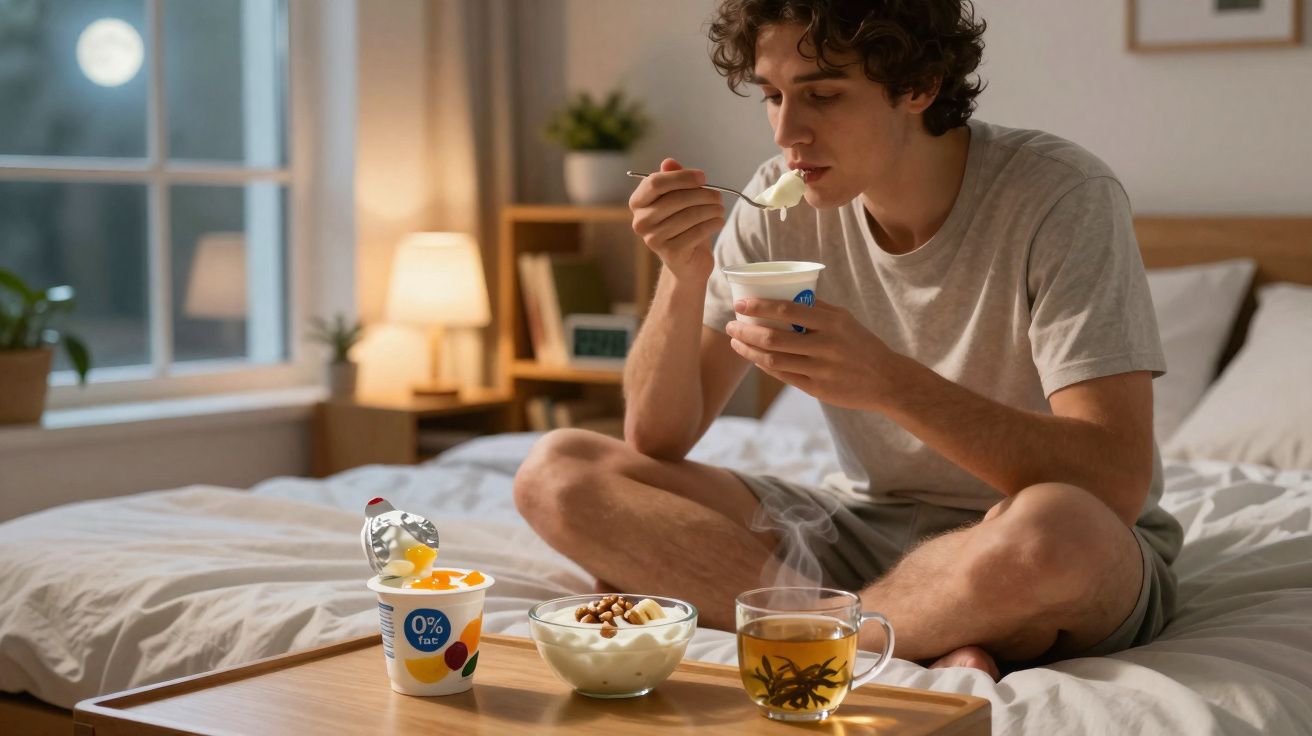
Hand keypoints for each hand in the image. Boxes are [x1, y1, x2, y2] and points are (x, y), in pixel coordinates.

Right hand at [629, 158, 724, 282]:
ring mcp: (653, 239)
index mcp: (638, 202)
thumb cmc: (682, 224)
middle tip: (718, 196)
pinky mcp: (670, 253)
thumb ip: (673, 179)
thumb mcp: (677, 198)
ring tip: (719, 209)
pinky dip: (712, 224)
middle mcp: (640, 221)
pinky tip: (718, 222)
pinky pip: (696, 232)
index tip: (703, 178)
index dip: (682, 177)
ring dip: (711, 210)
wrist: (686, 261)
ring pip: (688, 216)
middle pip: (675, 199)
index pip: (655, 183)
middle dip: (702, 195)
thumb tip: (669, 162)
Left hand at [725, 298, 902, 410]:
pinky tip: (754, 357)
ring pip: (773, 359)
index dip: (759, 306)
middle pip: (773, 337)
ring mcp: (820, 369)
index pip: (787, 309)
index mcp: (831, 322)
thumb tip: (784, 292)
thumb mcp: (845, 319)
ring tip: (735, 341)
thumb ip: (817, 307)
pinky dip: (764, 366)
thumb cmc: (861, 344)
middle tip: (731, 325)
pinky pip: (782, 376)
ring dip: (749, 350)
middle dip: (746, 330)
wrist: (886, 380)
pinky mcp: (817, 389)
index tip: (740, 304)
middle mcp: (825, 345)